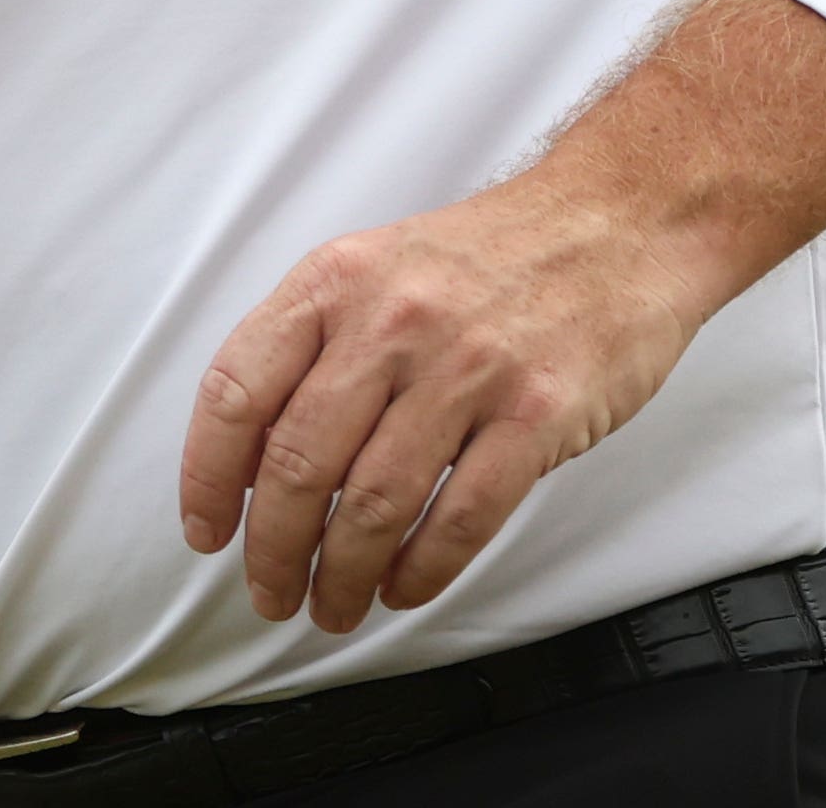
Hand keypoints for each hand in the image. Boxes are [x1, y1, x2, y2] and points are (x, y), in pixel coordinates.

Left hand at [176, 0, 825, 634]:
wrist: (618, 221)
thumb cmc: (496, 254)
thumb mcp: (380, 265)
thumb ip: (315, 345)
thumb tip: (250, 453)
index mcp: (336, 282)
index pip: (238, 392)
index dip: (207, 477)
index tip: (208, 531)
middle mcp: (391, 321)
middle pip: (299, 465)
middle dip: (274, 551)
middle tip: (271, 591)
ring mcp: (466, 369)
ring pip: (374, 505)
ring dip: (342, 575)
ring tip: (334, 604)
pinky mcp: (535, 414)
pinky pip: (461, 518)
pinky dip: (422, 570)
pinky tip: (404, 587)